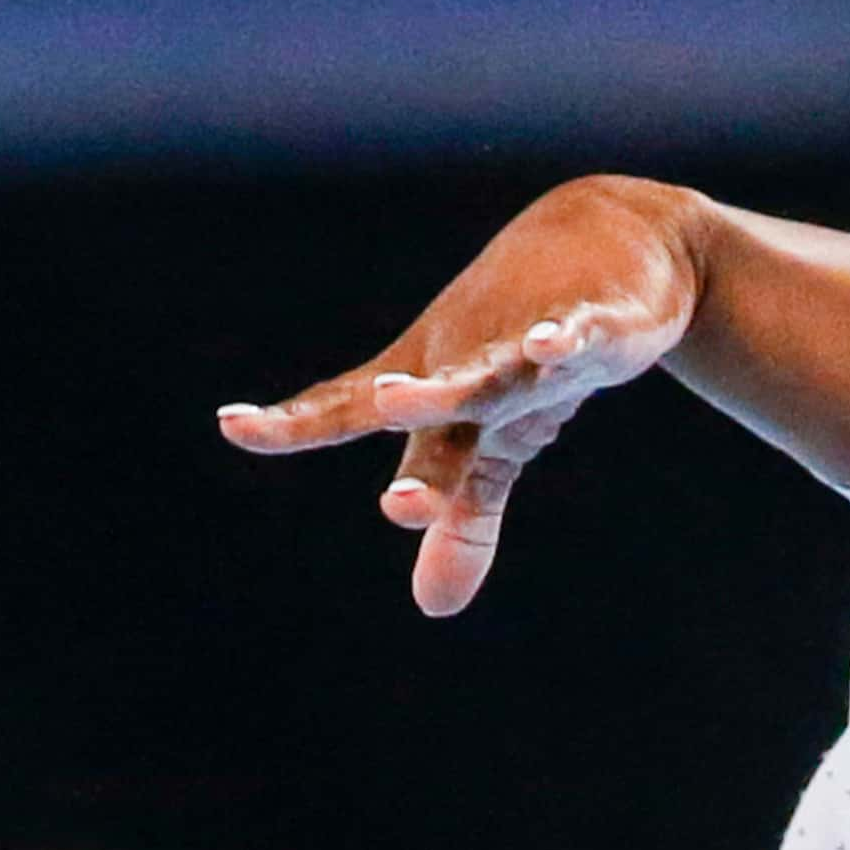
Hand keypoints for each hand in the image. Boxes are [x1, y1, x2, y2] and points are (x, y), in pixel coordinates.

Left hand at [217, 176, 703, 615]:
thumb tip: (432, 609)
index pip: (353, 409)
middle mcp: (471, 360)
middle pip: (431, 402)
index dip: (296, 422)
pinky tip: (548, 348)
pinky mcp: (600, 322)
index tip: (234, 424)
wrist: (615, 240)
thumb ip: (462, 521)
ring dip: (453, 386)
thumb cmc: (532, 349)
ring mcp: (531, 338)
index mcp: (435, 386)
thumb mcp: (500, 440)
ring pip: (492, 369)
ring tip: (402, 400)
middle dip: (396, 421)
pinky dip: (564, 339)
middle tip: (370, 455)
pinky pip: (579, 333)